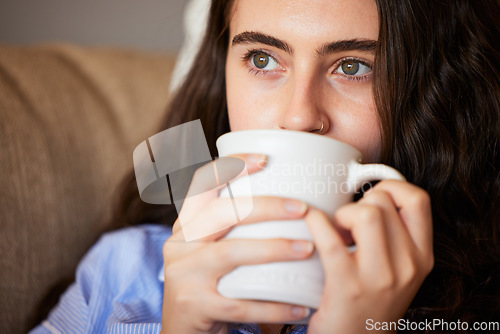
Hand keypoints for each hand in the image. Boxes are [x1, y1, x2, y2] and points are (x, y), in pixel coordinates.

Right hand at [160, 154, 311, 333]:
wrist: (182, 329)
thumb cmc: (209, 281)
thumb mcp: (211, 249)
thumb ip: (236, 229)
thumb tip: (292, 203)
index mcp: (187, 224)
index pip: (202, 183)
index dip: (231, 166)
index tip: (266, 159)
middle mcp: (180, 243)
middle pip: (222, 213)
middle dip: (266, 207)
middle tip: (303, 209)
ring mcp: (184, 274)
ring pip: (231, 253)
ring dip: (274, 249)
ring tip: (308, 249)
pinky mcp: (195, 305)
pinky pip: (240, 304)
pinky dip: (274, 305)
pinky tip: (300, 305)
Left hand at [305, 180, 433, 333]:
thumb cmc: (371, 300)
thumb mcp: (398, 268)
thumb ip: (393, 234)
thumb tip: (365, 191)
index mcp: (421, 256)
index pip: (418, 200)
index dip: (392, 186)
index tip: (373, 195)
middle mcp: (407, 266)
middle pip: (383, 202)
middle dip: (358, 202)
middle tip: (348, 221)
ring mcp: (380, 277)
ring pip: (366, 214)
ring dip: (343, 213)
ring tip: (338, 230)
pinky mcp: (348, 286)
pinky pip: (331, 241)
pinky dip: (316, 223)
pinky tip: (312, 223)